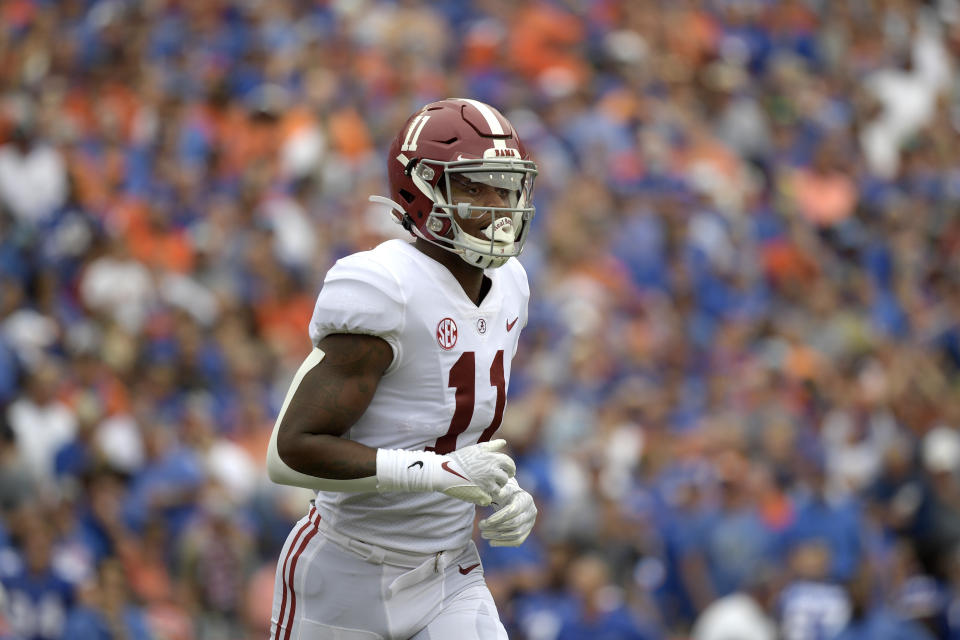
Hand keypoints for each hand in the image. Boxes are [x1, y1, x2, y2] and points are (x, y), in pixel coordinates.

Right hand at [376, 439, 515, 505]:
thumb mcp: (476, 449)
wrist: (443, 472)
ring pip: (498, 491)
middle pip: (505, 479)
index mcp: (494, 459)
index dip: (510, 469)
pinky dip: (485, 498)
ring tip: (482, 486)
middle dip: (500, 480)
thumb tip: (503, 442)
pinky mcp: (481, 496)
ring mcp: (488, 485)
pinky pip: (489, 499)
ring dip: (493, 489)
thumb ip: (492, 446)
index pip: (511, 465)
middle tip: (491, 480)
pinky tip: (477, 493)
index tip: (508, 472)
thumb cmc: (459, 458)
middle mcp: (493, 472)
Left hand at [479, 478, 536, 545]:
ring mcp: (531, 523)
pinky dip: (503, 543)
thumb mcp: (501, 490)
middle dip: (495, 527)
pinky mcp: (527, 532)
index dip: (498, 518)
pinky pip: (517, 541)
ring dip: (497, 536)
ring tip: (484, 534)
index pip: (513, 511)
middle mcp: (531, 512)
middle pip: (514, 523)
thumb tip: (489, 496)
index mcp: (525, 499)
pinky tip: (491, 542)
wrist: (514, 499)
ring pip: (515, 534)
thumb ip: (497, 492)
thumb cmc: (505, 493)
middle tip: (481, 527)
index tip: (485, 521)